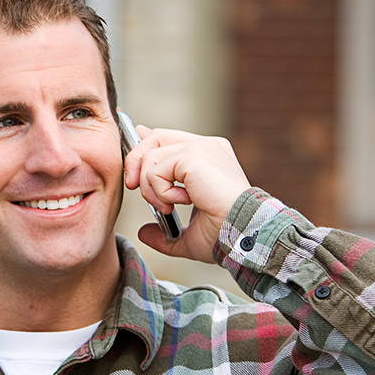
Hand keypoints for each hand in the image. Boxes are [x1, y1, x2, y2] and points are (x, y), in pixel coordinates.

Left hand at [124, 125, 251, 263]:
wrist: (242, 236)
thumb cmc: (224, 236)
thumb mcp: (187, 236)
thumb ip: (164, 231)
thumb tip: (143, 232)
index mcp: (208, 157)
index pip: (167, 138)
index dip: (144, 146)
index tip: (133, 166)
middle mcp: (206, 146)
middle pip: (154, 138)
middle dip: (135, 163)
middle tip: (132, 188)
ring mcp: (201, 148)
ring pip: (151, 156)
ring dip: (150, 188)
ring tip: (167, 208)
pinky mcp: (193, 156)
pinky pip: (155, 169)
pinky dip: (159, 191)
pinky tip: (181, 203)